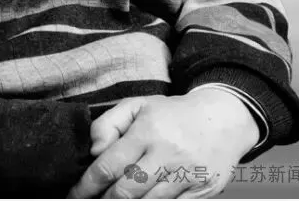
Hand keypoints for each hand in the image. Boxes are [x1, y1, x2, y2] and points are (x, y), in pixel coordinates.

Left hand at [67, 89, 258, 197]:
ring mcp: (187, 175)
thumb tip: (94, 152)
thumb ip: (109, 124)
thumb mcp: (138, 106)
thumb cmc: (173, 114)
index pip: (110, 164)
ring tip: (116, 200)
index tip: (76, 194)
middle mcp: (167, 154)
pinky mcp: (203, 192)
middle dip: (106, 200)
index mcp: (148, 130)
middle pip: (127, 191)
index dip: (88, 184)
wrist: (223, 119)